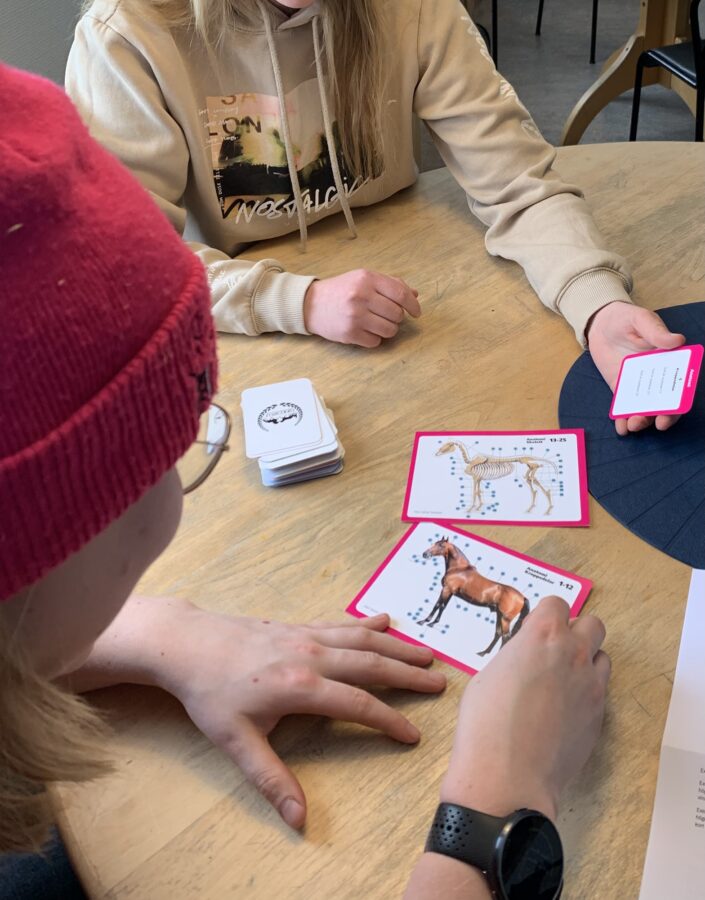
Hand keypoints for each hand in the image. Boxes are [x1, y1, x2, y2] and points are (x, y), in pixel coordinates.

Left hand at [155, 607, 444, 828]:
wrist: (188, 645)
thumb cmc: (210, 693)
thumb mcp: (236, 740)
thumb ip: (270, 778)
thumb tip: (298, 818)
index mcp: (302, 686)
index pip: (358, 704)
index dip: (389, 720)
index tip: (414, 735)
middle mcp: (312, 656)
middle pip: (371, 664)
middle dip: (407, 674)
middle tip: (440, 681)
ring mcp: (306, 637)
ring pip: (361, 639)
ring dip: (396, 646)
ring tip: (426, 652)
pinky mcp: (297, 627)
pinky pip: (340, 624)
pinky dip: (366, 624)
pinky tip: (384, 621)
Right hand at [303, 269, 420, 347]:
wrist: (310, 304)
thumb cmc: (341, 290)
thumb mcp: (363, 278)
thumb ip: (389, 284)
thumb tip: (414, 294)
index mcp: (367, 279)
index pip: (401, 294)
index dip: (413, 305)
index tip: (416, 312)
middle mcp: (361, 296)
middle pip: (397, 314)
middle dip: (396, 317)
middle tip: (386, 316)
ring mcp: (355, 316)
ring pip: (389, 330)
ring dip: (388, 329)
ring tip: (376, 324)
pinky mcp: (349, 334)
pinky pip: (376, 342)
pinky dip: (374, 338)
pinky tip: (364, 330)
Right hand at [440, 596, 608, 820]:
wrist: (508, 775)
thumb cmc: (486, 723)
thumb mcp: (488, 674)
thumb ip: (516, 657)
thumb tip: (526, 659)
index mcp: (542, 636)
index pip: (557, 603)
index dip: (545, 615)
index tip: (534, 630)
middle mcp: (573, 653)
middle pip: (592, 624)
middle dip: (575, 631)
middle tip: (554, 650)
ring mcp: (592, 685)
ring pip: (602, 656)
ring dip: (586, 660)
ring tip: (562, 681)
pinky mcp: (600, 715)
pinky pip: (601, 690)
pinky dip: (587, 692)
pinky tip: (564, 711)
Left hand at [586, 301, 684, 435]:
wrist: (600, 324)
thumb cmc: (625, 318)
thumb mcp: (641, 319)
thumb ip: (656, 331)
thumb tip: (677, 340)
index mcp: (668, 359)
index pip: (679, 381)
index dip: (681, 397)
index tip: (677, 406)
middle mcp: (656, 375)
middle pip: (664, 400)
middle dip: (663, 414)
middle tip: (658, 422)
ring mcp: (638, 384)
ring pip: (644, 407)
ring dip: (642, 420)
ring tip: (633, 426)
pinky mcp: (620, 389)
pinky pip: (624, 406)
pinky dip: (623, 419)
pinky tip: (621, 427)